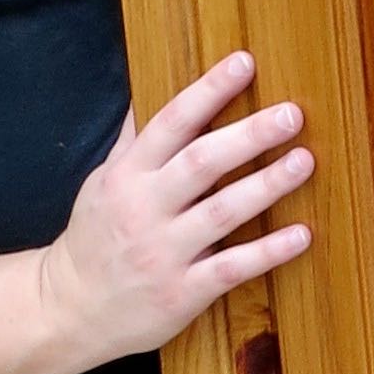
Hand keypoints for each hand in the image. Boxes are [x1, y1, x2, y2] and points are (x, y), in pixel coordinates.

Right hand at [33, 52, 313, 371]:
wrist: (68, 311)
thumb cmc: (96, 239)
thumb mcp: (104, 183)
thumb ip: (135, 140)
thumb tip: (151, 90)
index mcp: (127, 176)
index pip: (171, 123)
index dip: (209, 91)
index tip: (244, 63)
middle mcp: (145, 209)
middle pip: (202, 163)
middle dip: (249, 136)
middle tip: (292, 114)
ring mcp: (164, 252)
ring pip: (222, 212)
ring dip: (267, 185)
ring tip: (305, 160)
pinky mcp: (181, 293)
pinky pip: (231, 268)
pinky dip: (268, 252)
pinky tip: (302, 234)